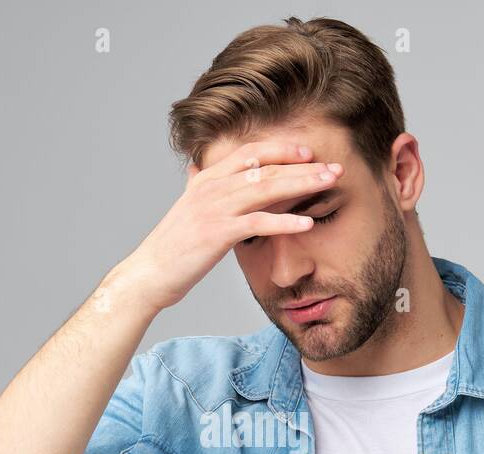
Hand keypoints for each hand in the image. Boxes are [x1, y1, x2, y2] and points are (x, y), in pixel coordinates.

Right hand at [120, 140, 342, 311]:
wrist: (149, 274)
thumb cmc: (170, 247)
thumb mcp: (184, 209)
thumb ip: (194, 186)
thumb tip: (195, 169)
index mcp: (206, 179)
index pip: (250, 153)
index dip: (281, 149)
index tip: (308, 152)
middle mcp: (211, 187)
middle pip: (265, 167)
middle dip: (303, 165)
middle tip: (334, 166)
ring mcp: (214, 209)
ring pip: (266, 188)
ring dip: (302, 184)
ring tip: (329, 183)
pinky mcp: (217, 233)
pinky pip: (258, 223)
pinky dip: (285, 222)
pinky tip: (308, 223)